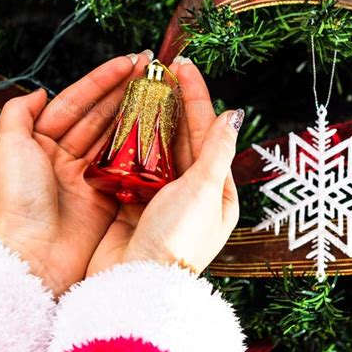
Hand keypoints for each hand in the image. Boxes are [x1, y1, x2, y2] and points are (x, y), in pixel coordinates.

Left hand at [0, 51, 152, 296]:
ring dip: (134, 112)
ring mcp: (85, 178)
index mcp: (36, 144)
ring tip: (157, 90)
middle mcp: (61, 158)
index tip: (127, 62)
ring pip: (113, 136)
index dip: (100, 80)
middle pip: (97, 116)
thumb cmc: (17, 202)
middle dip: (123, 91)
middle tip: (150, 70)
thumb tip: (39, 92)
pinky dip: (140, 145)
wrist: (34, 257)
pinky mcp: (105, 198)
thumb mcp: (6, 148)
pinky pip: (125, 165)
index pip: (73, 102)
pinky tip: (157, 126)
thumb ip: (18, 113)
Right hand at [85, 59, 241, 276]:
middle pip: (181, 137)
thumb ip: (215, 150)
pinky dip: (126, 146)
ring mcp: (160, 199)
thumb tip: (233, 114)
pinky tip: (118, 124)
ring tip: (137, 90)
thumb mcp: (203, 190)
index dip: (196, 96)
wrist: (136, 284)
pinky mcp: (133, 205)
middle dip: (171, 103)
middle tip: (158, 70)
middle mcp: (191, 194)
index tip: (183, 67)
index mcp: (217, 191)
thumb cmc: (177, 240)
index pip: (207, 132)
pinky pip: (131, 168)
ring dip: (147, 121)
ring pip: (154, 150)